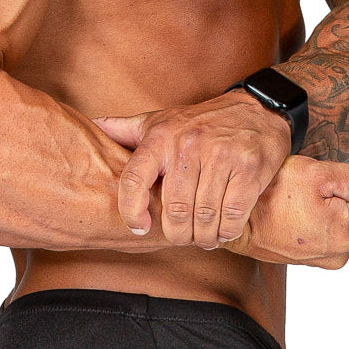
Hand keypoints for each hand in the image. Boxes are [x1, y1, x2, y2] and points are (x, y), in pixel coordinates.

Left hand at [93, 91, 293, 248]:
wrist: (258, 109)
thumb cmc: (201, 123)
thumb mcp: (161, 120)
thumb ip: (125, 130)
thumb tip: (90, 128)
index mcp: (161, 137)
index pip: (134, 180)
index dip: (131, 212)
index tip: (139, 228)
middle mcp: (189, 145)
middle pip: (175, 212)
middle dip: (179, 235)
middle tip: (184, 238)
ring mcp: (221, 157)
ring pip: (205, 218)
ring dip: (205, 237)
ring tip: (206, 238)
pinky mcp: (249, 169)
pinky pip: (233, 216)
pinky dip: (228, 232)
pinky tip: (225, 230)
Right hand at [221, 154, 348, 269]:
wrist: (236, 221)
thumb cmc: (273, 196)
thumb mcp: (319, 174)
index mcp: (348, 235)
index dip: (336, 184)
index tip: (312, 187)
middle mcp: (337, 255)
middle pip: (346, 210)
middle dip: (328, 198)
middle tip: (299, 196)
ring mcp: (319, 261)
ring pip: (330, 220)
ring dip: (316, 209)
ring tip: (291, 206)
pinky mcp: (304, 260)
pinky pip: (313, 231)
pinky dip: (304, 221)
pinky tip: (286, 217)